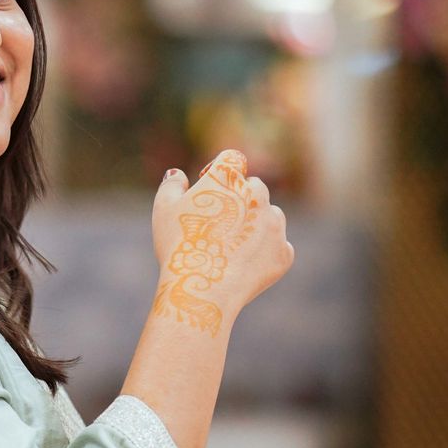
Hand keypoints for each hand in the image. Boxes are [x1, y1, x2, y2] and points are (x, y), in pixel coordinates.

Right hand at [150, 148, 293, 337]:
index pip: (232, 159)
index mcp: (228, 178)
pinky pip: (278, 246)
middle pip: (254, 187)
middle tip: (218, 224)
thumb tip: (178, 174)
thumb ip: (172, 185)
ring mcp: (274, 225)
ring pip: (270, 215)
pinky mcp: (283, 253)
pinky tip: (244, 263)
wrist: (203, 288)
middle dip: (240, 199)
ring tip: (232, 245)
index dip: (218, 170)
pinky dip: (265, 251)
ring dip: (256, 223)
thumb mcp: (164, 210)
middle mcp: (257, 195)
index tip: (207, 186)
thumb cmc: (179, 245)